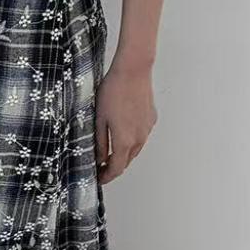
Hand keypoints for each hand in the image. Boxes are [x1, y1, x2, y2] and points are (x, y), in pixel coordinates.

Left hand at [94, 59, 157, 183]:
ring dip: (123, 154)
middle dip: (114, 167)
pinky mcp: (151, 119)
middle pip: (126, 161)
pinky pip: (141, 136)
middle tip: (101, 168)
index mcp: (124, 141)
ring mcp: (147, 129)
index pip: (116, 168)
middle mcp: (139, 138)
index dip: (107, 177)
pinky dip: (131, 141)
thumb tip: (99, 159)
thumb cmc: (113, 91)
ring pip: (135, 149)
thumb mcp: (99, 118)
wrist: (133, 71)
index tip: (99, 179)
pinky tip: (122, 133)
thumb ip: (99, 142)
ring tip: (110, 152)